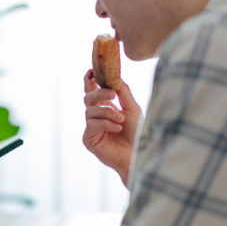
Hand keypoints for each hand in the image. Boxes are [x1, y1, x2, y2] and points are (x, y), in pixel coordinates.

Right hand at [83, 69, 142, 185]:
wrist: (138, 154)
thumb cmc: (137, 133)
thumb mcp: (132, 108)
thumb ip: (123, 92)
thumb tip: (114, 77)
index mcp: (105, 107)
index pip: (92, 91)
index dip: (89, 81)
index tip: (91, 71)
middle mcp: (96, 116)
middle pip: (88, 97)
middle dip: (100, 94)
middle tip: (112, 94)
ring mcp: (91, 127)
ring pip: (90, 111)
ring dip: (107, 112)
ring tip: (121, 119)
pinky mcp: (88, 139)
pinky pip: (92, 124)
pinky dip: (105, 123)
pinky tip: (117, 128)